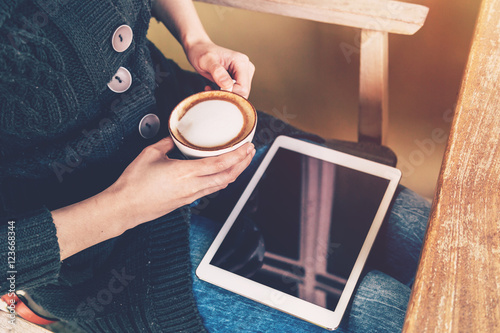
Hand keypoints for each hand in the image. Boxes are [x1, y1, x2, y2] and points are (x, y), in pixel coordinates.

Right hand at [109, 137, 255, 228]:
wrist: (125, 207)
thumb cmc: (134, 183)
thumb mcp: (150, 153)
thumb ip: (168, 142)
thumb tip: (176, 136)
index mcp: (186, 172)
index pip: (220, 164)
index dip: (238, 155)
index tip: (247, 146)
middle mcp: (193, 186)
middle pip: (228, 176)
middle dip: (243, 164)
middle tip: (250, 152)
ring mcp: (191, 196)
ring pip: (221, 185)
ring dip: (234, 173)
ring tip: (240, 161)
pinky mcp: (186, 201)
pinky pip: (211, 190)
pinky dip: (221, 180)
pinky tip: (221, 174)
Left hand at [185, 40, 254, 97]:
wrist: (199, 49)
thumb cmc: (201, 52)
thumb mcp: (206, 60)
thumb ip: (217, 71)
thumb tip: (228, 85)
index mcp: (241, 62)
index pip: (243, 87)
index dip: (230, 93)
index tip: (216, 90)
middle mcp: (246, 67)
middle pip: (243, 92)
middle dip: (227, 95)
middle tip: (212, 90)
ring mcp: (244, 73)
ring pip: (239, 94)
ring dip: (225, 94)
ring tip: (211, 87)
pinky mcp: (239, 78)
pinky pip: (235, 92)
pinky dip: (224, 93)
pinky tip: (214, 87)